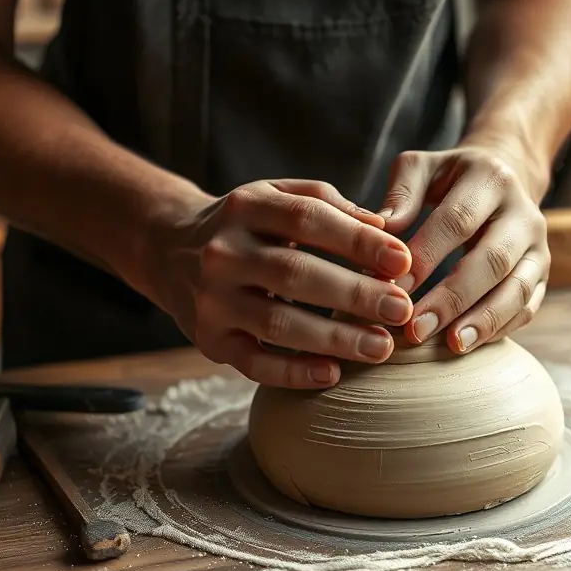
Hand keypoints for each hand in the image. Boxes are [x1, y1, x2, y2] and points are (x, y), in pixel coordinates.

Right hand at [155, 179, 413, 387]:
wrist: (167, 249)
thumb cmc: (247, 224)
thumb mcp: (278, 196)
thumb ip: (329, 204)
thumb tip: (384, 226)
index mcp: (246, 206)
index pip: (308, 218)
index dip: (358, 240)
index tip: (403, 261)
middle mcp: (223, 252)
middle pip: (296, 274)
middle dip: (355, 294)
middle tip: (401, 310)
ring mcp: (211, 298)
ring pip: (277, 322)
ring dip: (334, 338)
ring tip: (381, 348)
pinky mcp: (208, 339)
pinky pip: (254, 362)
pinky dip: (293, 372)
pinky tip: (333, 374)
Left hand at [379, 143, 549, 352]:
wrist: (503, 179)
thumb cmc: (449, 179)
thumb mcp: (422, 168)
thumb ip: (401, 194)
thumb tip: (379, 228)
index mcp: (491, 178)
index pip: (458, 220)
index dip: (427, 256)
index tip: (394, 288)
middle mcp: (524, 213)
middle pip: (492, 260)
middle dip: (453, 298)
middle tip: (416, 329)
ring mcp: (539, 246)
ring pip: (518, 288)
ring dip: (483, 320)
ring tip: (451, 346)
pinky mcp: (543, 274)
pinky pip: (528, 307)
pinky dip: (500, 328)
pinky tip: (469, 344)